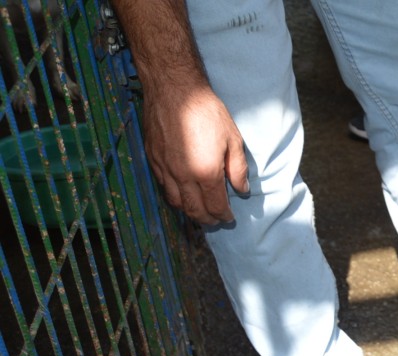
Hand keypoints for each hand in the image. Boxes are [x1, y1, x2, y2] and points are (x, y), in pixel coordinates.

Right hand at [140, 81, 247, 224]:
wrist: (173, 89)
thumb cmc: (207, 111)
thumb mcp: (233, 139)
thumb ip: (238, 169)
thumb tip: (241, 190)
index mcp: (205, 173)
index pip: (215, 207)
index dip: (224, 216)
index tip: (229, 218)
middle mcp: (182, 175)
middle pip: (194, 210)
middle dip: (207, 220)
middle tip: (216, 220)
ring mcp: (164, 168)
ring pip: (175, 202)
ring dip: (189, 211)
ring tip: (200, 210)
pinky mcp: (152, 158)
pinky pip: (163, 186)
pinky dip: (175, 196)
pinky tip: (183, 192)